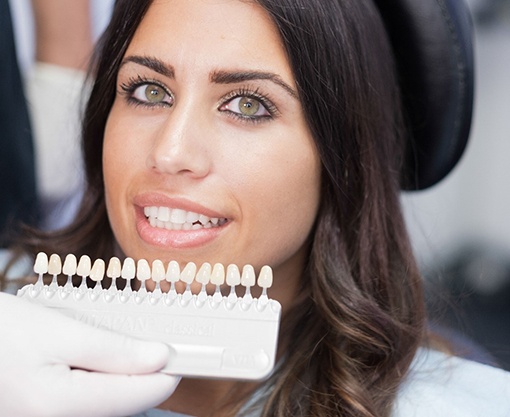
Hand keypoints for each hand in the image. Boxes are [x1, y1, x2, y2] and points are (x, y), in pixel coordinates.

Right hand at [0, 292, 179, 416]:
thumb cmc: (0, 332)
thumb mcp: (58, 331)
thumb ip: (112, 350)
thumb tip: (159, 358)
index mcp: (60, 405)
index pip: (139, 395)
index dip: (168, 371)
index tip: (187, 350)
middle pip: (125, 401)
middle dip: (144, 370)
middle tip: (153, 336)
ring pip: (108, 401)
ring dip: (122, 373)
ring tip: (118, 342)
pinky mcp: (48, 415)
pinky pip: (89, 401)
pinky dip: (101, 378)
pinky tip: (95, 356)